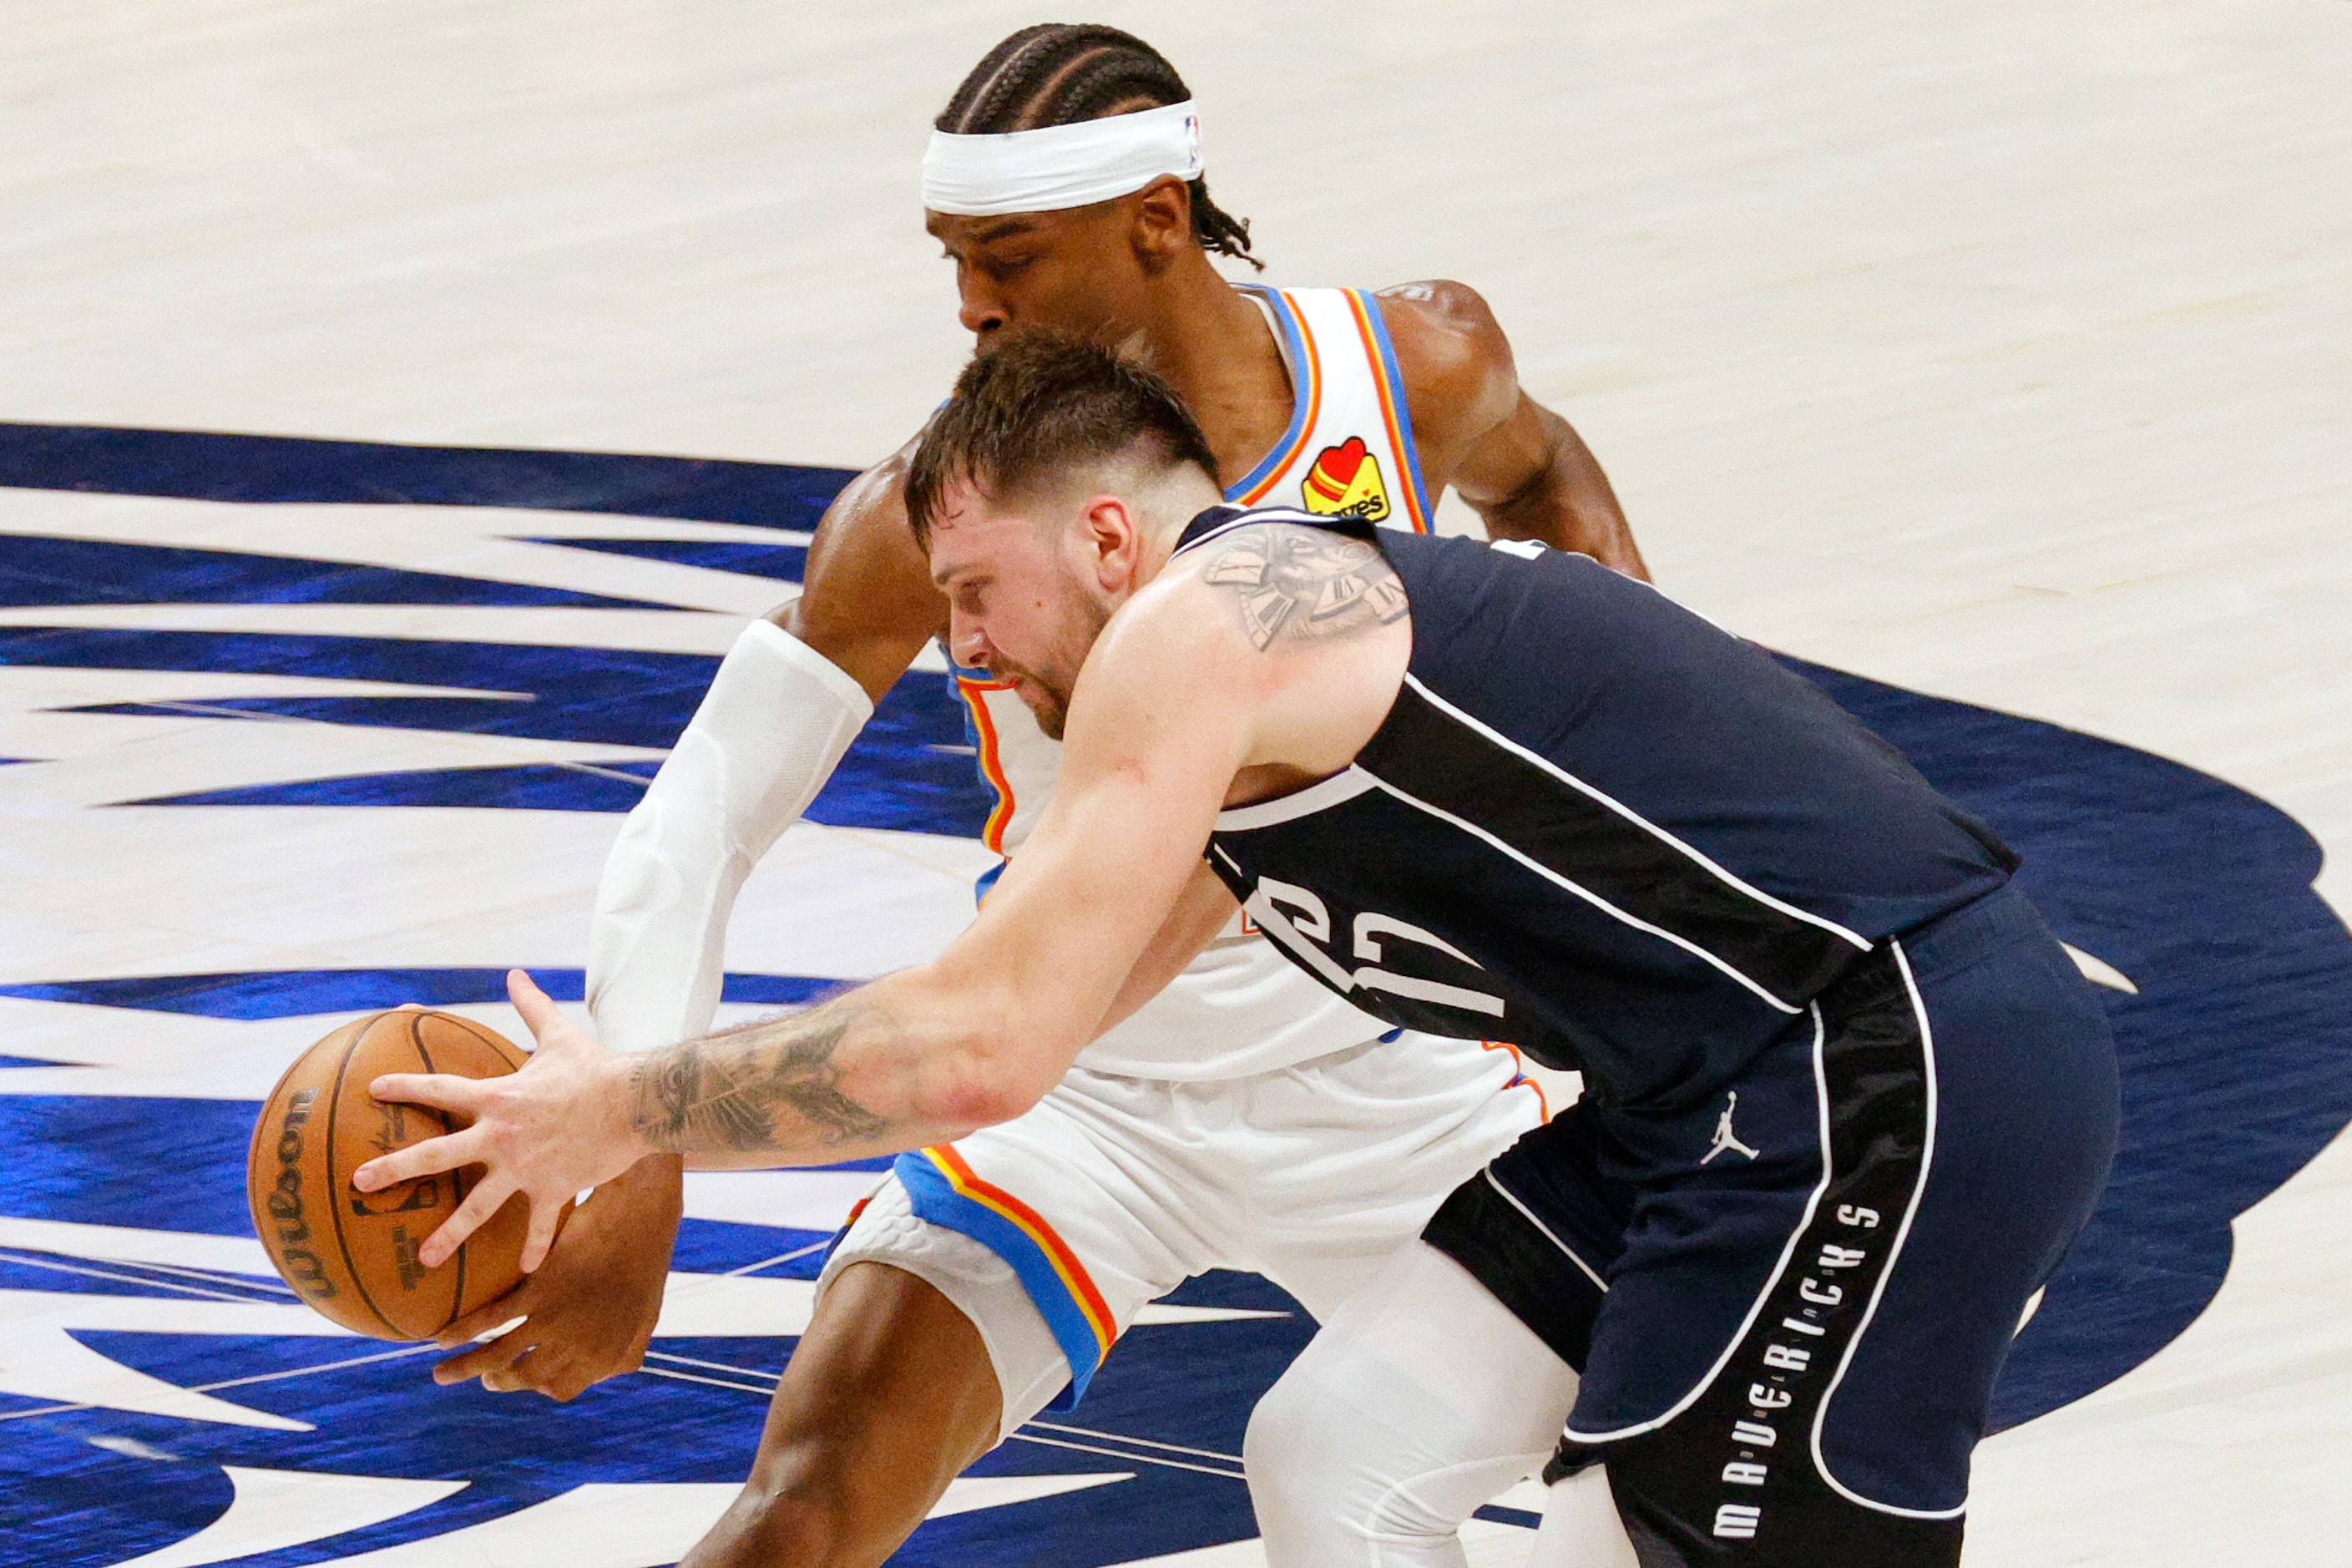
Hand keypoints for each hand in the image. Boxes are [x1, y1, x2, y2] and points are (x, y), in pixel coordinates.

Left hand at [353, 969, 651, 1270]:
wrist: (633, 1101)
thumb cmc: (595, 1067)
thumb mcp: (559, 1033)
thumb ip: (532, 1005)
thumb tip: (515, 972)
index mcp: (498, 1097)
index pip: (440, 1089)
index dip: (404, 1087)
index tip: (373, 1091)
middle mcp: (501, 1135)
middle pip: (437, 1155)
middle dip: (394, 1169)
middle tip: (359, 1183)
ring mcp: (524, 1167)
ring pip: (477, 1207)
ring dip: (448, 1234)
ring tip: (424, 1258)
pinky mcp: (553, 1189)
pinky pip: (540, 1225)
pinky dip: (536, 1247)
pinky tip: (527, 1270)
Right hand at [432, 1152, 682, 1399]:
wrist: (642, 1212)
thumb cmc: (646, 1258)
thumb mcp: (645, 1316)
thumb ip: (625, 1351)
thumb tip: (605, 1374)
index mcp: (606, 1356)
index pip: (560, 1389)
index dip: (537, 1386)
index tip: (522, 1377)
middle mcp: (579, 1347)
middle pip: (525, 1378)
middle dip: (499, 1381)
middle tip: (483, 1379)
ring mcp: (556, 1320)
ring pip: (498, 1356)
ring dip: (464, 1370)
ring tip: (440, 1375)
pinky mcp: (540, 1290)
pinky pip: (492, 1319)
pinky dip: (463, 1332)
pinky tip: (444, 1338)